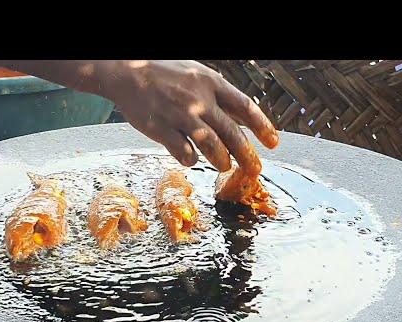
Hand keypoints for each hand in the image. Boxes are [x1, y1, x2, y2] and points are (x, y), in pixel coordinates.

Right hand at [102, 60, 278, 174]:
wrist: (127, 71)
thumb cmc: (164, 73)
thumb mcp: (197, 74)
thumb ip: (219, 95)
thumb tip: (243, 116)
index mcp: (211, 83)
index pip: (245, 107)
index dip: (263, 127)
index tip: (274, 143)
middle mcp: (199, 99)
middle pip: (232, 133)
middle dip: (247, 155)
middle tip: (255, 170)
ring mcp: (180, 115)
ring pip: (211, 145)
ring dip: (221, 160)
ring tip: (223, 166)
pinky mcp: (161, 129)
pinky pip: (183, 152)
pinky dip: (190, 160)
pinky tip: (191, 160)